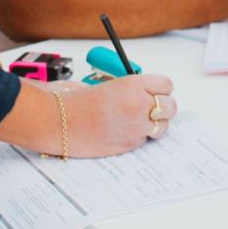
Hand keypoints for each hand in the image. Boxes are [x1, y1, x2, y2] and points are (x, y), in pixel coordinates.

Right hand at [55, 74, 176, 157]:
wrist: (57, 121)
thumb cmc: (75, 101)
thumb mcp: (107, 83)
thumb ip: (130, 87)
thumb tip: (143, 93)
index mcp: (133, 84)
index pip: (166, 85)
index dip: (160, 89)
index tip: (155, 91)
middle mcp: (138, 105)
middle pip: (170, 107)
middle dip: (163, 107)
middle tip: (151, 107)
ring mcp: (135, 127)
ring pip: (162, 127)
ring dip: (154, 124)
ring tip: (138, 121)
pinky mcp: (128, 145)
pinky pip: (143, 140)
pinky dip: (137, 137)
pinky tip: (122, 132)